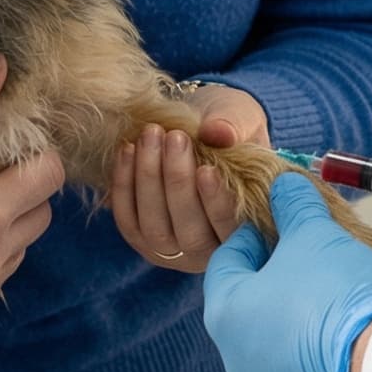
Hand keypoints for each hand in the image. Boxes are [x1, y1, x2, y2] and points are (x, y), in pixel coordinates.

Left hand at [110, 84, 266, 273]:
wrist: (196, 130)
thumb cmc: (227, 129)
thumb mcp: (241, 118)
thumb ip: (235, 126)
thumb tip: (219, 133)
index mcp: (247, 231)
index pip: (233, 230)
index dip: (218, 204)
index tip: (207, 169)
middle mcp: (209, 252)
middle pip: (191, 234)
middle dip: (178, 184)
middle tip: (175, 137)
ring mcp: (172, 251)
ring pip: (156, 230)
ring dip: (148, 181)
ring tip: (150, 137)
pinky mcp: (140, 240)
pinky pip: (128, 221)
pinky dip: (124, 186)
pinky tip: (128, 150)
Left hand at [204, 174, 371, 371]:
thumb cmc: (336, 295)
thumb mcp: (315, 235)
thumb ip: (294, 206)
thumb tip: (285, 186)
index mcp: (225, 313)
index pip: (226, 261)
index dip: (253, 235)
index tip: (278, 224)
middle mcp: (236, 358)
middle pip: (250, 303)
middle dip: (277, 276)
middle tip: (309, 256)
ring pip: (276, 341)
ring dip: (297, 316)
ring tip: (334, 294)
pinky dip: (320, 352)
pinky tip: (347, 334)